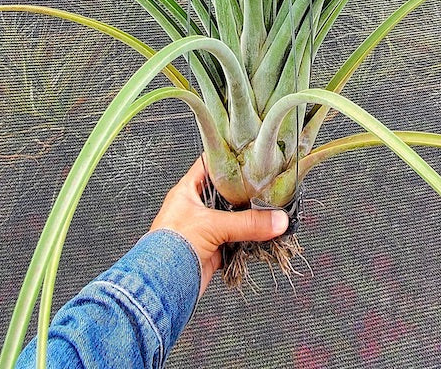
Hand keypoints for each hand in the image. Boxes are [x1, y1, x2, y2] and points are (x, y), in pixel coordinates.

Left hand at [150, 157, 288, 292]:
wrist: (163, 284)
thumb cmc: (172, 245)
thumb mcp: (213, 225)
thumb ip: (247, 222)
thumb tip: (277, 220)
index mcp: (188, 191)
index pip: (210, 166)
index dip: (229, 160)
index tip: (250, 157)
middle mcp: (195, 208)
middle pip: (226, 194)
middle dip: (245, 194)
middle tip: (267, 187)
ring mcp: (204, 229)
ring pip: (232, 219)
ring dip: (248, 220)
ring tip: (269, 212)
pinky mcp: (211, 249)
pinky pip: (234, 241)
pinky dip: (247, 241)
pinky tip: (261, 237)